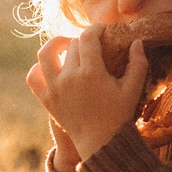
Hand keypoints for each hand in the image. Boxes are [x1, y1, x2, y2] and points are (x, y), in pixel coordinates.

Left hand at [27, 33, 147, 165]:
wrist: (100, 143)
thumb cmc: (119, 115)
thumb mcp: (133, 89)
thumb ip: (138, 63)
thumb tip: (136, 41)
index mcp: (91, 73)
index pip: (88, 37)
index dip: (95, 29)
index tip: (102, 30)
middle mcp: (70, 77)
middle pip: (72, 45)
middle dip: (83, 41)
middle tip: (92, 47)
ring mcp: (55, 88)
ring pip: (46, 54)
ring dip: (55, 45)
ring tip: (65, 46)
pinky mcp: (46, 99)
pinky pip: (33, 77)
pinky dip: (37, 68)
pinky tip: (51, 67)